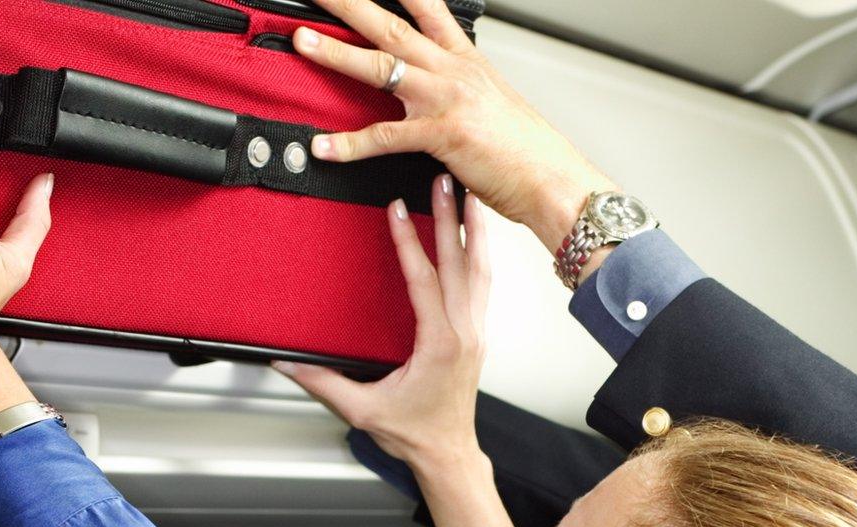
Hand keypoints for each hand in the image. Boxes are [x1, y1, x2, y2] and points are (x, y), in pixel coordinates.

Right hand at [276, 174, 489, 472]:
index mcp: (439, 344)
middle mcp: (463, 332)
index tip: (396, 208)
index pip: (423, 281)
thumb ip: (322, 383)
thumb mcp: (362, 410)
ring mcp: (475, 331)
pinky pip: (483, 284)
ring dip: (474, 230)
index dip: (409, 242)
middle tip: (444, 180)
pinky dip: (480, 254)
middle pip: (460, 263)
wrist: (448, 454)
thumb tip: (286, 361)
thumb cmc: (414, 434)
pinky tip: (475, 235)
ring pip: (481, 269)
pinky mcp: (477, 334)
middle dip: (450, 217)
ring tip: (468, 194)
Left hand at [291, 0, 611, 253]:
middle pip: (391, 25)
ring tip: (303, 41)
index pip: (426, 7)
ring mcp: (446, 100)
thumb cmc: (528, 151)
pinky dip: (350, 145)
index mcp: (466, 60)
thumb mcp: (493, 103)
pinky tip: (324, 147)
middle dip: (349, 4)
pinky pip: (384, 137)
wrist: (553, 179)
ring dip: (336, 53)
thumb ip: (459, 90)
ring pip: (382, 67)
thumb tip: (438, 94)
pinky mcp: (441, 135)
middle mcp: (453, 71)